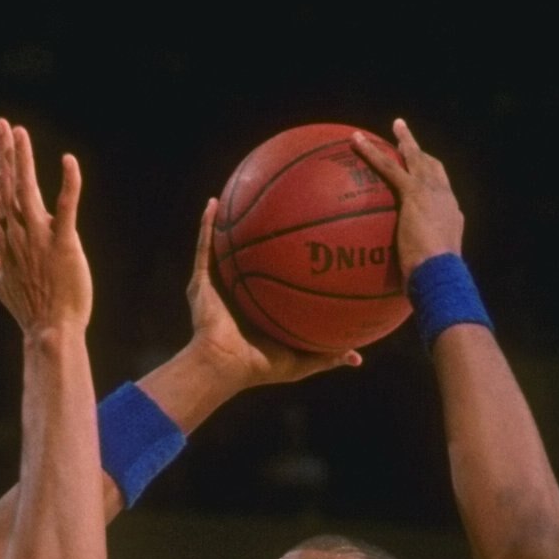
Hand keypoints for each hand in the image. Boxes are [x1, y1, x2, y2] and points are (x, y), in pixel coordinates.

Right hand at [0, 119, 91, 336]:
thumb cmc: (30, 310)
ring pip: (27, 190)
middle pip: (6, 186)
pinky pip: (67, 208)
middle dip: (2, 153)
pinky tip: (69, 161)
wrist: (50, 332)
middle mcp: (17, 234)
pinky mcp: (63, 244)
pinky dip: (69, 184)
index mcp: (4, 240)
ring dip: (23, 160)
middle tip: (0, 123)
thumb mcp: (1, 285)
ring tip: (19, 132)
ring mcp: (39, 238)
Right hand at [182, 198, 360, 390]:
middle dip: (262, 230)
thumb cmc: (261, 366)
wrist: (225, 366)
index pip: (275, 275)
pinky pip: (204, 248)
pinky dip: (206, 225)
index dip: (288, 257)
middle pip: (251, 254)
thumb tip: (357, 357)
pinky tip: (212, 203)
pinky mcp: (201, 281)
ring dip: (230, 220)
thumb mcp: (302, 361)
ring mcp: (218, 285)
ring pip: (224, 245)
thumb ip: (327, 355)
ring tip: (240, 191)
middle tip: (280, 206)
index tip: (307, 236)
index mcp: (259, 306)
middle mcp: (238, 292)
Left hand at [351, 117, 465, 277]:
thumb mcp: (431, 274)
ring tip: (394, 126)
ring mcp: (430, 192)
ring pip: (414, 158)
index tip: (423, 178)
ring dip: (403, 141)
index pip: (442, 192)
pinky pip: (388, 166)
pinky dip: (371, 152)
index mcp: (451, 217)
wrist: (441, 274)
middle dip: (420, 153)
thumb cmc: (436, 282)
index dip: (432, 182)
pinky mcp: (413, 192)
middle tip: (407, 140)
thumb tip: (409, 285)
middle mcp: (444, 199)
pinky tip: (356, 142)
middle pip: (433, 168)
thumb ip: (419, 269)